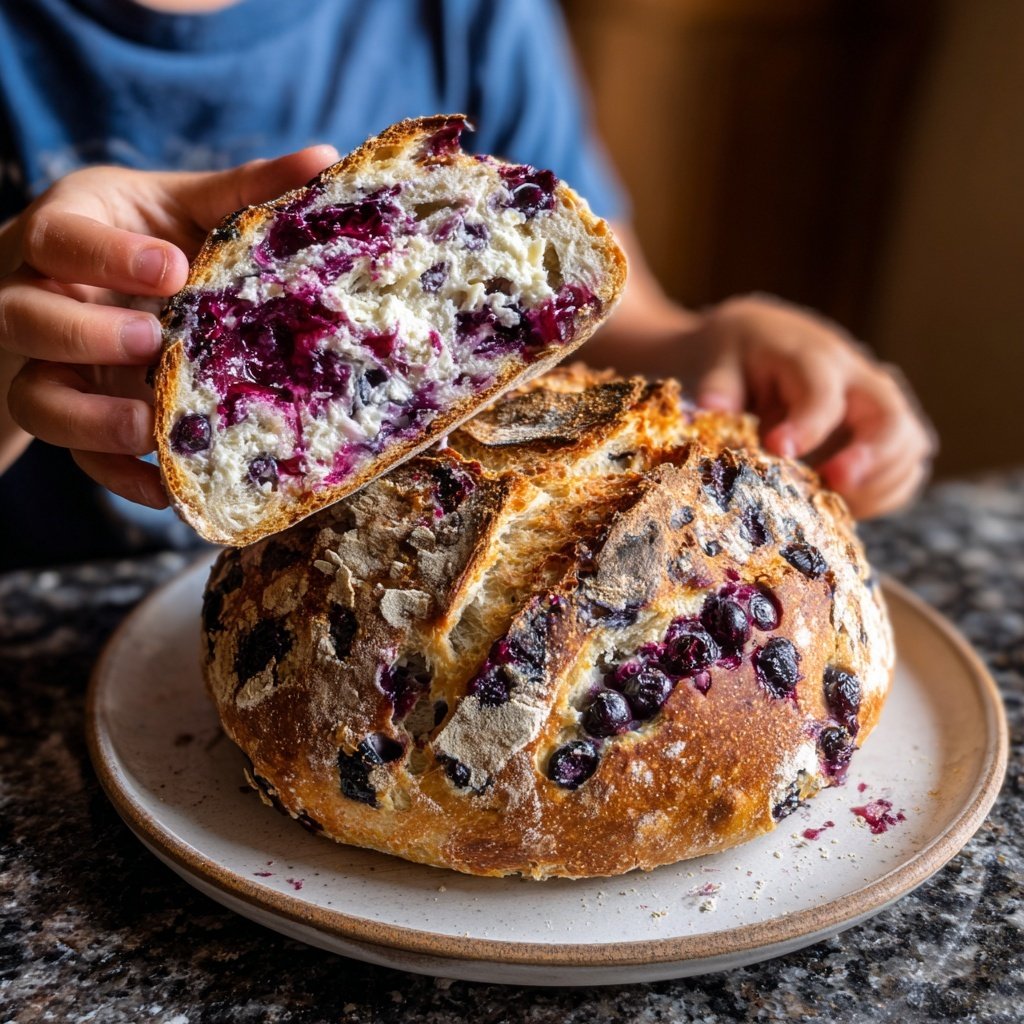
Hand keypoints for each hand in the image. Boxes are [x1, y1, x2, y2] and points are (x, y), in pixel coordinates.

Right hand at [0, 146, 338, 505]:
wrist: (94, 285)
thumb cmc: (146, 238)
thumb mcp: (184, 207)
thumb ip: (244, 191)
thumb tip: (325, 160)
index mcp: (66, 235)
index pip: (61, 239)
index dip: (108, 256)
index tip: (171, 268)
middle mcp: (38, 298)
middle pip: (27, 318)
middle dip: (87, 335)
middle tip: (153, 343)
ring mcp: (47, 364)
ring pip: (36, 396)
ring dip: (90, 418)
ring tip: (151, 426)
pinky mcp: (68, 414)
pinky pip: (73, 455)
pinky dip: (116, 475)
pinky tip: (165, 488)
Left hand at [689, 294, 936, 518]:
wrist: (760, 339)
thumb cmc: (738, 353)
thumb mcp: (719, 357)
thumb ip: (719, 383)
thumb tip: (711, 408)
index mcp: (814, 358)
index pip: (824, 390)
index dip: (808, 424)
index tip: (779, 449)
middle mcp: (858, 379)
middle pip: (891, 417)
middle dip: (871, 458)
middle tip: (834, 485)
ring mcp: (877, 406)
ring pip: (909, 445)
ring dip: (880, 483)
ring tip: (834, 503)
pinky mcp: (884, 432)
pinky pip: (907, 466)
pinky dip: (885, 492)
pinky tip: (844, 504)